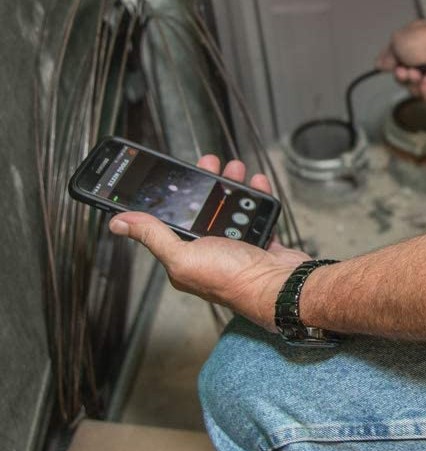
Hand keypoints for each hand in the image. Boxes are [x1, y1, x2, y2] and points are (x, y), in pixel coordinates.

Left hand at [108, 156, 310, 330]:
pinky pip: (255, 215)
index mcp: (186, 258)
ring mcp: (237, 248)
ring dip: (233, 185)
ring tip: (235, 170)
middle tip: (209, 164)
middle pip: (203, 210)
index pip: (171, 221)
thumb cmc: (234, 279)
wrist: (281, 286)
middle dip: (206, 184)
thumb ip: (153, 236)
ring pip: (230, 209)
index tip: (176, 174)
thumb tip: (119, 223)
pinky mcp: (260, 243)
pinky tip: (256, 185)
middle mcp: (210, 252)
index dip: (174, 196)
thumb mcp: (183, 256)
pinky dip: (257, 197)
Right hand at [376, 0, 425, 102]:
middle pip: (404, 78)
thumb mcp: (397, 42)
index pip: (397, 60)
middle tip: (406, 70)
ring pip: (414, 90)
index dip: (391, 65)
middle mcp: (425, 59)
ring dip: (414, 83)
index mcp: (414, 44)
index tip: (389, 65)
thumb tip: (380, 64)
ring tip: (421, 73)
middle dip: (402, 76)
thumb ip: (388, 55)